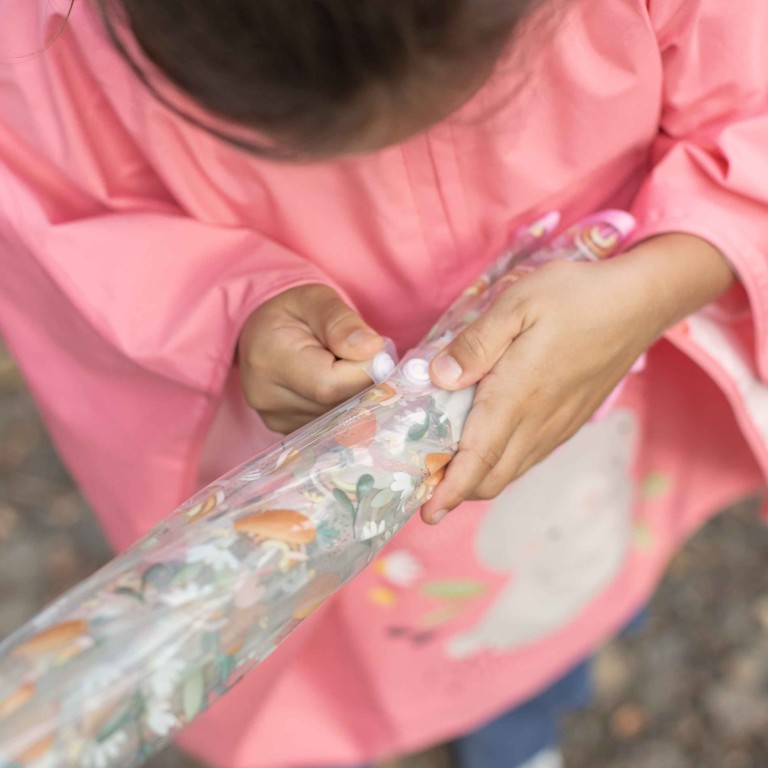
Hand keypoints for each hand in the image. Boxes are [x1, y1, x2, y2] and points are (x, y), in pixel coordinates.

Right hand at [238, 284, 383, 432]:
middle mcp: (266, 397)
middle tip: (359, 358)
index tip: (372, 351)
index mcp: (270, 359)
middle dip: (360, 384)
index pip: (331, 384)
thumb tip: (371, 347)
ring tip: (341, 370)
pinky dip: (341, 409)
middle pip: (337, 407)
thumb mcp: (317, 299)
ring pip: (338, 421)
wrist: (263, 334)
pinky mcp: (286, 431)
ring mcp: (275, 419)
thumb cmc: (293, 313)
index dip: (363, 371)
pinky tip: (333, 388)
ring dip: (352, 397)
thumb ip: (342, 321)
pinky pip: (330, 427)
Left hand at [420, 233, 734, 523]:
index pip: (477, 458)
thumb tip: (439, 378)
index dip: (450, 490)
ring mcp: (557, 425)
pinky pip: (530, 456)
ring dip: (479, 480)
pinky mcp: (570, 419)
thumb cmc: (576, 297)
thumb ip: (475, 345)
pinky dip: (503, 465)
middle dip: (458, 492)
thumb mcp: (518, 305)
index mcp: (517, 396)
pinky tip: (489, 448)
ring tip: (450, 472)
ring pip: (512, 470)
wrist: (639, 303)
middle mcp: (538, 421)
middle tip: (426, 487)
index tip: (428, 513)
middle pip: (492, 476)